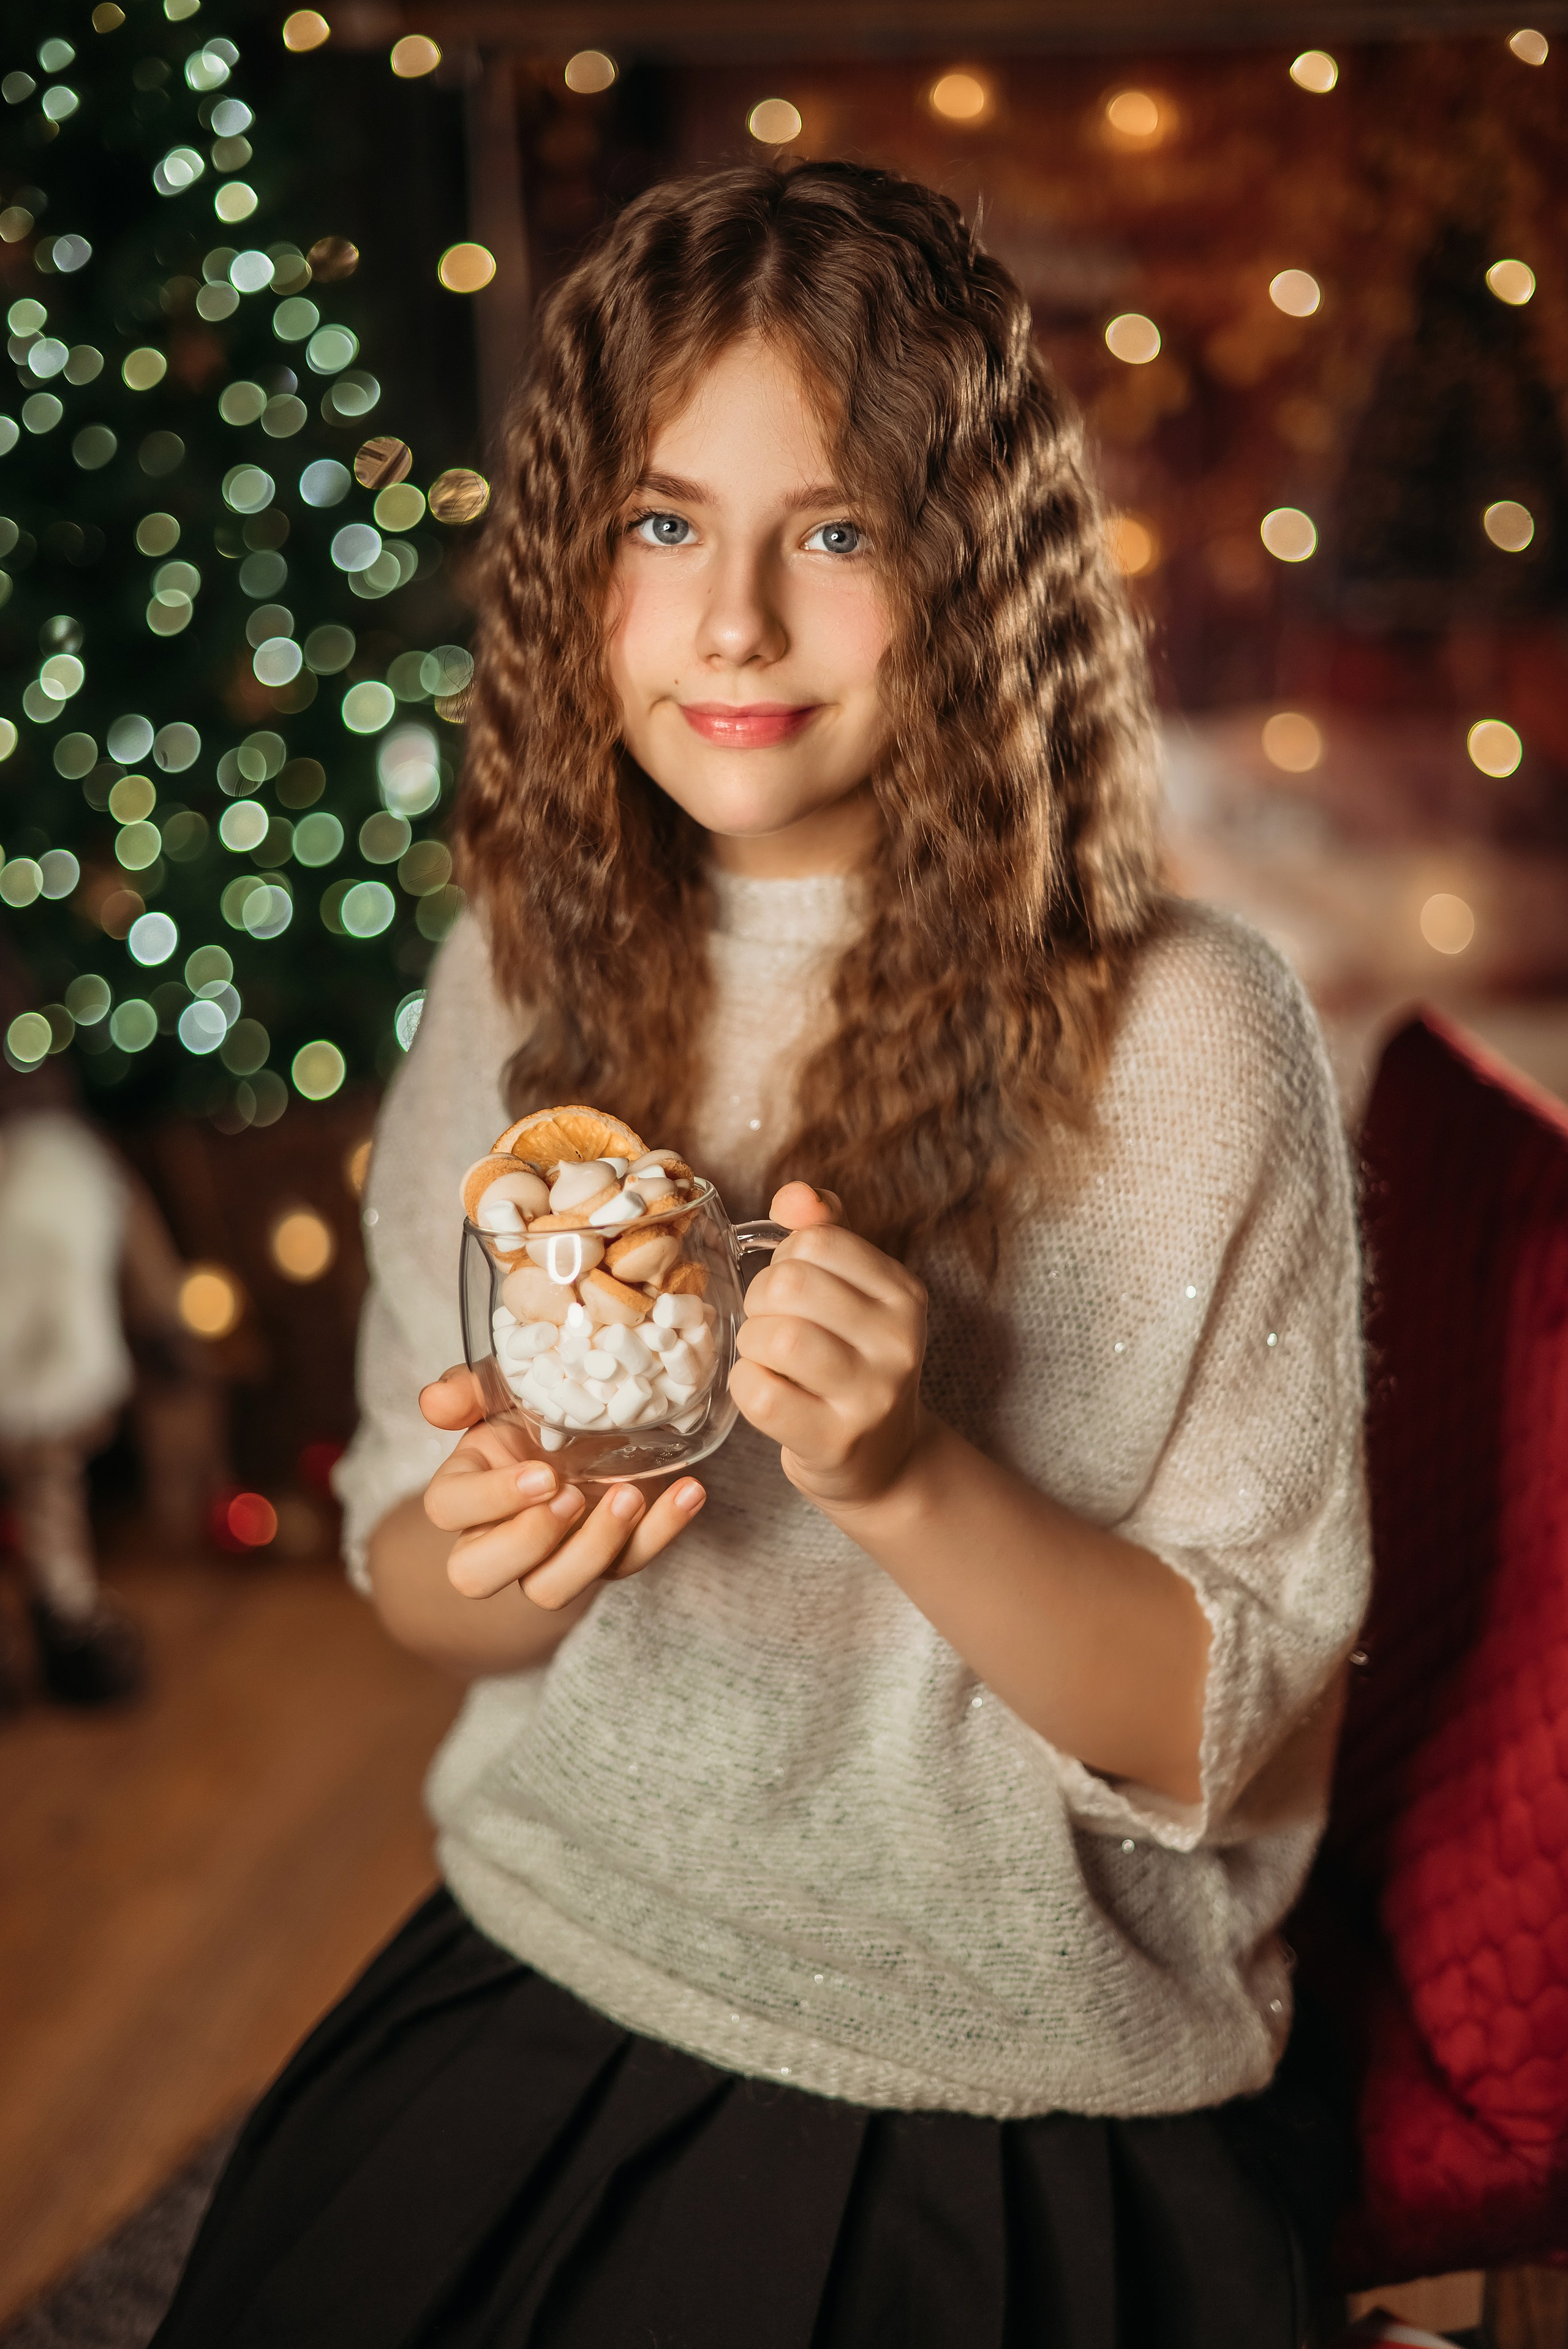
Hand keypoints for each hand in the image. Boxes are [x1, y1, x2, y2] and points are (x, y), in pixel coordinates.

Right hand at [418, 1366, 705, 1610]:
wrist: (595, 1428)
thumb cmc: (535, 1410)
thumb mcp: (504, 1389)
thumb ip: (468, 1389)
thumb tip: (434, 1403)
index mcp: (466, 1488)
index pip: (447, 1509)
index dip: (488, 1500)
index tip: (543, 1474)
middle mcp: (498, 1535)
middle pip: (478, 1575)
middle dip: (525, 1542)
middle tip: (571, 1497)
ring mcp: (553, 1557)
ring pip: (551, 1589)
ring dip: (592, 1549)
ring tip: (630, 1496)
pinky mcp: (607, 1560)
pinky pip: (628, 1565)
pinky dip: (663, 1531)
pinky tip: (688, 1493)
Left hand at [730, 1183, 928, 1509]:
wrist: (886, 1461)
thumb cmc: (854, 1365)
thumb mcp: (853, 1293)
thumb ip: (825, 1232)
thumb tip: (793, 1196)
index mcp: (904, 1293)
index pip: (816, 1239)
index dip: (785, 1261)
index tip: (796, 1295)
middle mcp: (899, 1341)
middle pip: (789, 1284)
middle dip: (760, 1302)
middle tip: (771, 1327)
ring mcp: (872, 1395)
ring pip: (775, 1337)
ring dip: (752, 1345)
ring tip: (768, 1360)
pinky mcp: (836, 1441)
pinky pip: (760, 1395)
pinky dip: (746, 1387)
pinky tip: (766, 1393)